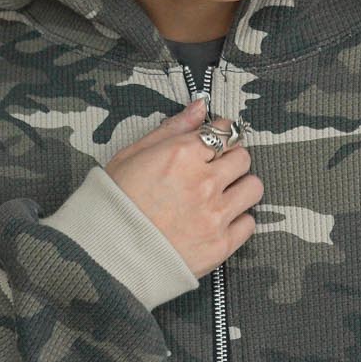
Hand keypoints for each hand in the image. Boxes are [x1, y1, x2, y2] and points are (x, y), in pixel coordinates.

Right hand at [103, 98, 262, 278]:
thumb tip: (201, 106)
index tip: (215, 142)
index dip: (221, 134)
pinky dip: (237, 221)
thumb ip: (173, 128)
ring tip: (221, 195)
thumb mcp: (133, 155)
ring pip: (253, 188)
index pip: (225, 132)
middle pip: (243, 158)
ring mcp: (215, 215)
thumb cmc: (114, 202)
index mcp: (182, 154)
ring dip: (240, 187)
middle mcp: (204, 182)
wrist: (107, 255)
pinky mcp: (221, 245)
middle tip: (215, 170)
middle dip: (231, 159)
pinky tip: (217, 221)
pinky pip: (249, 224)